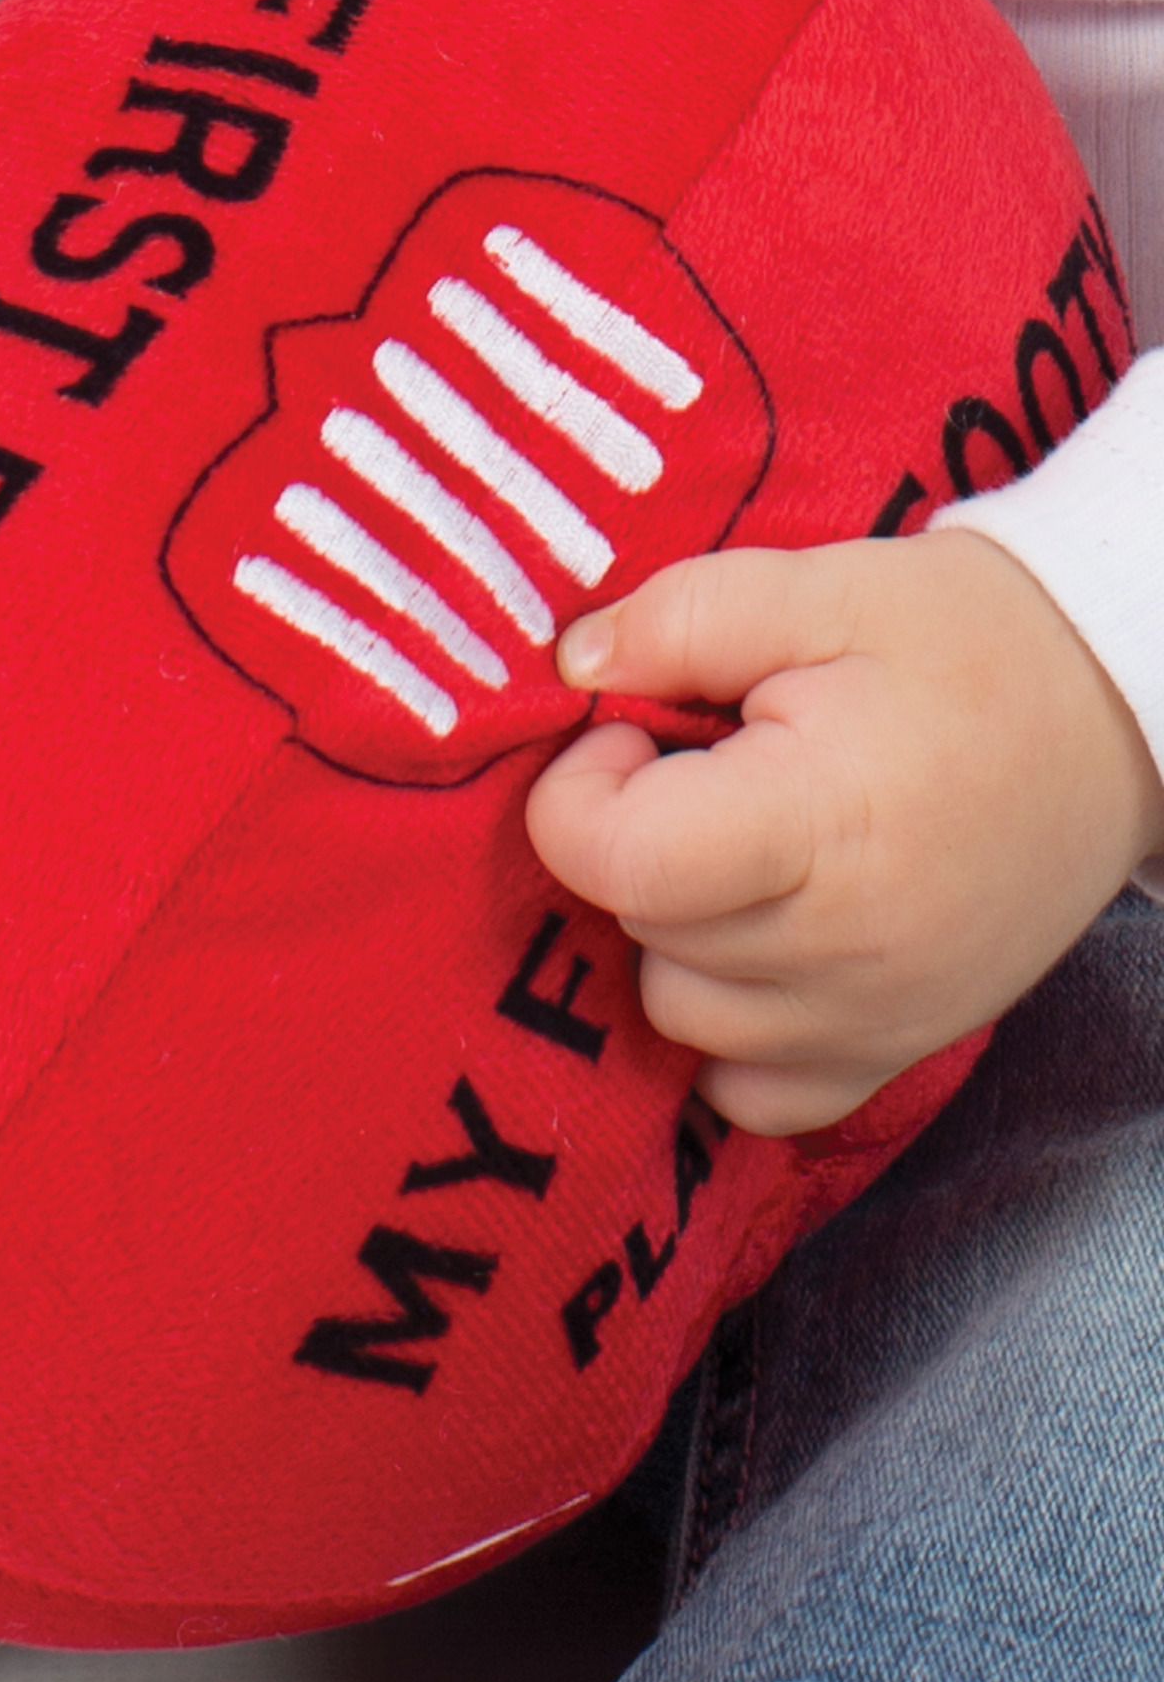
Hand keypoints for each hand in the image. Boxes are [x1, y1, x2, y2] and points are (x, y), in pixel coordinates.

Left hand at [525, 532, 1163, 1134]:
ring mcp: (871, 1020)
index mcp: (822, 824)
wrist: (1116, 719)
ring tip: (740, 847)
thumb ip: (683, 617)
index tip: (629, 738)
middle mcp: (844, 950)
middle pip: (645, 929)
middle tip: (704, 769)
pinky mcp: (892, 1056)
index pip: (626, 864)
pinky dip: (726, 1033)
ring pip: (678, 1011)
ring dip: (674, 930)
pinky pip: (751, 1095)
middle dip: (636, 840)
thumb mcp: (824, 586)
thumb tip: (572, 666)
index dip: (580, 797)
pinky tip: (754, 947)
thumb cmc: (965, 645)